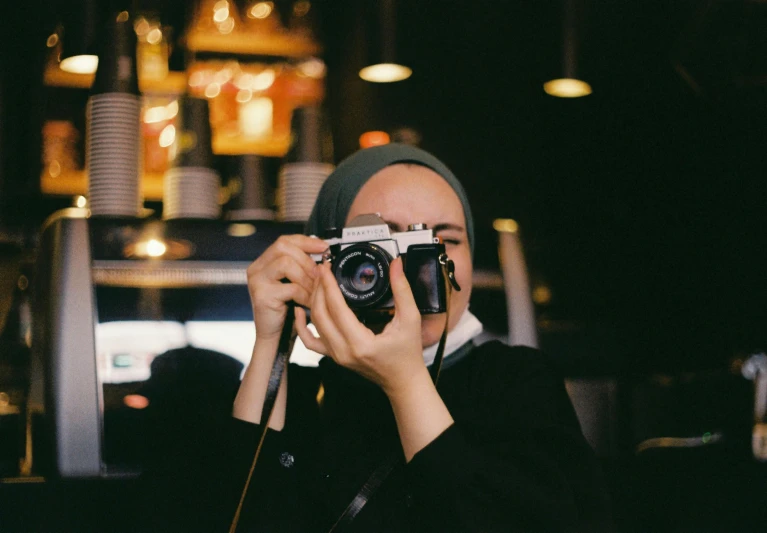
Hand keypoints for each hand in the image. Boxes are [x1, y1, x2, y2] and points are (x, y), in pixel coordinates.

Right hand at [246, 235, 326, 343]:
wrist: (274, 335)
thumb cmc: (286, 308)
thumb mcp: (294, 282)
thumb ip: (302, 266)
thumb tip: (324, 252)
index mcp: (264, 262)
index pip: (284, 241)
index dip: (306, 241)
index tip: (324, 247)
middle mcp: (256, 268)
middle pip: (284, 248)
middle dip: (307, 260)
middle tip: (319, 274)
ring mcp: (257, 281)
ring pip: (286, 264)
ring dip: (306, 277)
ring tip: (314, 290)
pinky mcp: (262, 295)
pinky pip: (291, 287)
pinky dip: (304, 294)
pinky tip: (307, 302)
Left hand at [295, 257, 424, 396]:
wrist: (403, 381)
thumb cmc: (408, 354)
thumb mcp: (410, 319)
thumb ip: (402, 289)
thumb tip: (396, 265)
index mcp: (361, 343)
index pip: (337, 308)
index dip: (328, 285)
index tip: (326, 268)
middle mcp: (344, 351)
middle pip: (320, 314)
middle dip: (318, 288)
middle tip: (321, 269)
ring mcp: (336, 355)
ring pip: (314, 324)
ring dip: (312, 300)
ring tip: (317, 282)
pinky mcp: (334, 356)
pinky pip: (310, 341)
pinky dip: (301, 326)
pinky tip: (300, 310)